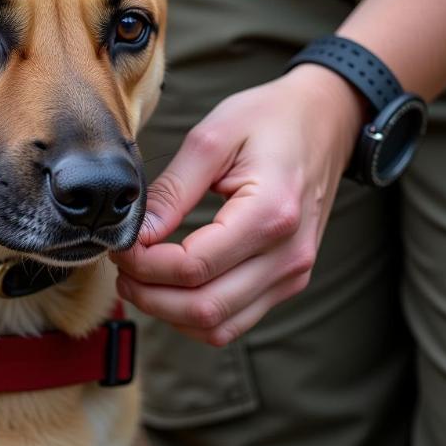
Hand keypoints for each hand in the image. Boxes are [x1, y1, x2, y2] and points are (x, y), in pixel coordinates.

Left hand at [112, 64, 365, 345]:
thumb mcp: (212, 138)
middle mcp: (288, 255)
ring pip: (217, 326)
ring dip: (168, 311)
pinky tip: (169, 288)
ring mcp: (292, 273)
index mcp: (271, 213)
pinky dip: (193, 315)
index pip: (193, 266)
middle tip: (121, 266)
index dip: (145, 265)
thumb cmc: (269, 120)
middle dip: (149, 294)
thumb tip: (137, 235)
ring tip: (138, 278)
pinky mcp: (288, 280)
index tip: (120, 245)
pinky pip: (234, 321)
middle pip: (204, 307)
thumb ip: (172, 191)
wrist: (325, 120)